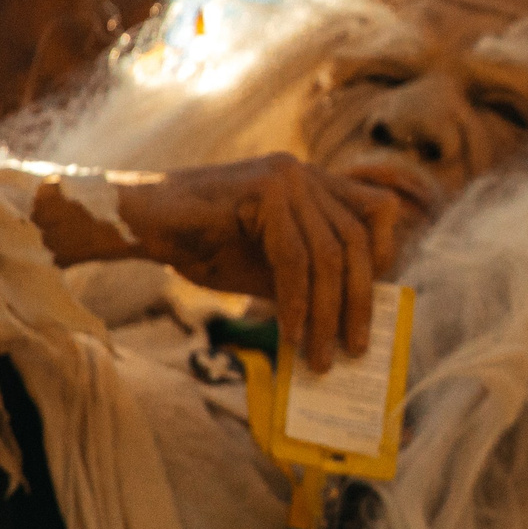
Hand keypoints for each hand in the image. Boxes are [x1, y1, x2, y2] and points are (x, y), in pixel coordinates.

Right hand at [86, 156, 413, 372]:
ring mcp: (287, 176)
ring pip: (328, 253)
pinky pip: (294, 257)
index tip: (374, 303)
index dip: (384, 255)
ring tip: (320, 355)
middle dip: (359, 300)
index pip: (376, 211)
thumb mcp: (269, 267)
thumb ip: (309, 281)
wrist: (143, 225)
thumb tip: (347, 323)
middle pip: (356, 240)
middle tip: (355, 348)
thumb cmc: (203, 245)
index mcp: (314, 183)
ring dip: (327, 312)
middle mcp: (306, 173)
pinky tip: (291, 334)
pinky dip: (296, 301)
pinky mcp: (265, 190)